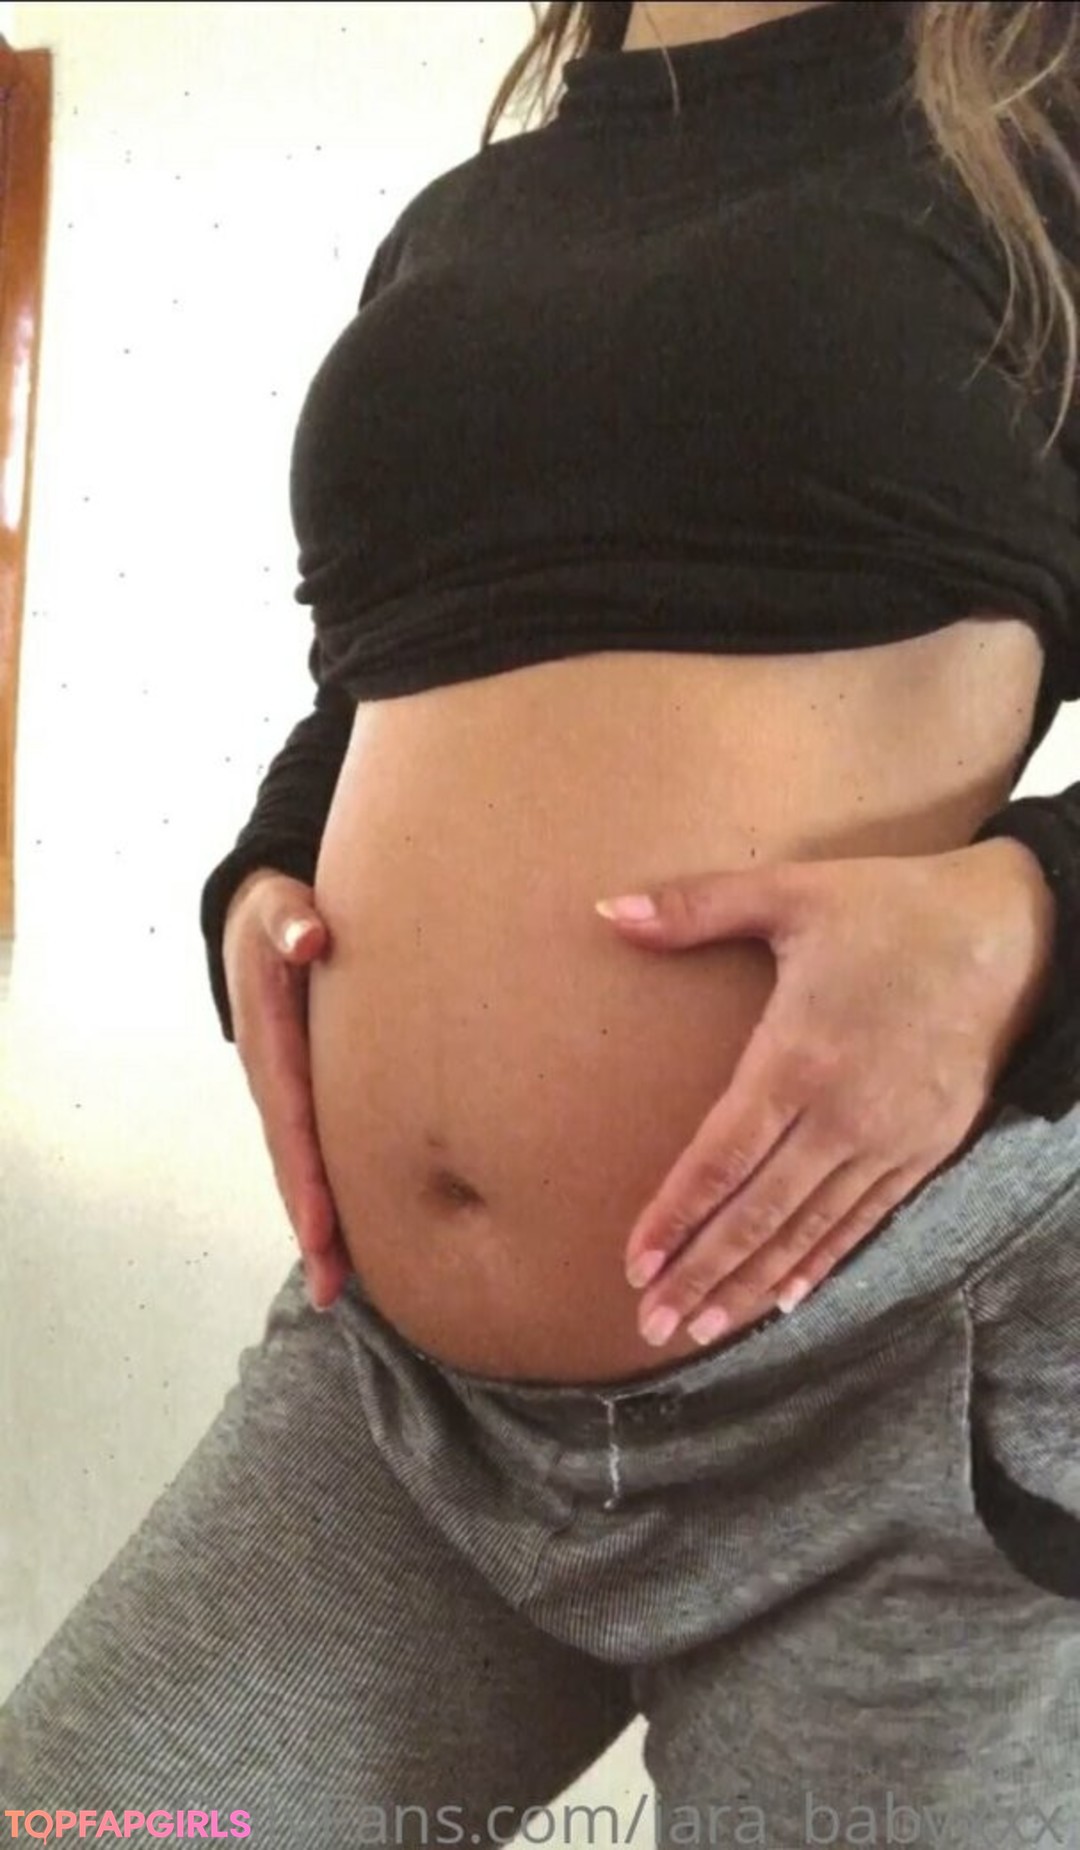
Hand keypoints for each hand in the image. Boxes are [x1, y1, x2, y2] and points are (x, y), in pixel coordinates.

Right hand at [223, 868, 349, 1310]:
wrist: (264, 919)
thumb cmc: (280, 913)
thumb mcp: (277, 905)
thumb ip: (290, 919)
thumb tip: (310, 937)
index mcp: (270, 1044)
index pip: (290, 1120)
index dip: (304, 1177)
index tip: (319, 1229)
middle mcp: (275, 1080)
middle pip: (294, 1163)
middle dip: (312, 1225)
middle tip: (335, 1287)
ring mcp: (292, 1093)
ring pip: (307, 1166)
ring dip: (323, 1224)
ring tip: (344, 1287)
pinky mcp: (313, 1094)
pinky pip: (325, 1148)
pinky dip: (339, 1193)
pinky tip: (366, 1235)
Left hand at [596, 839, 1055, 1348]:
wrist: (1010, 932)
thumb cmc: (890, 908)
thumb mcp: (790, 892)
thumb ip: (694, 907)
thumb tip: (606, 909)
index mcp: (798, 1058)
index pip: (721, 1159)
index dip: (675, 1217)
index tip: (635, 1264)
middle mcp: (842, 1115)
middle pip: (758, 1213)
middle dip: (701, 1274)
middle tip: (652, 1325)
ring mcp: (888, 1141)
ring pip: (808, 1231)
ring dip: (751, 1285)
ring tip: (703, 1330)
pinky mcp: (926, 1151)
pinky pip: (863, 1222)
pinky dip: (821, 1264)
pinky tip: (785, 1300)